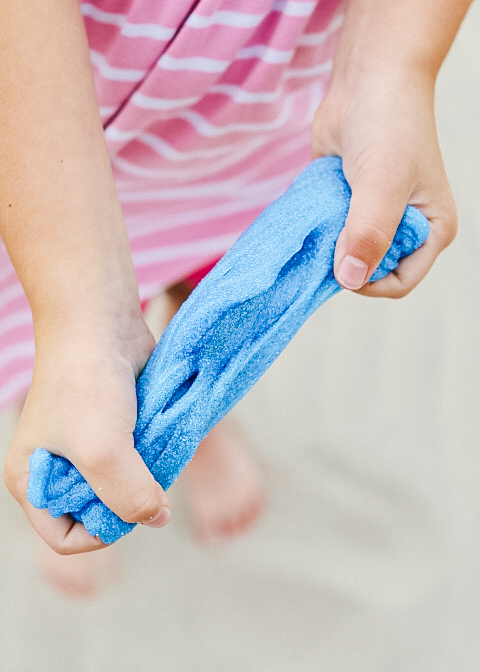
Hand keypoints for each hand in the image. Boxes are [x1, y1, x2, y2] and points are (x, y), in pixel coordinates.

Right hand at [3, 311, 170, 553]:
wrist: (100, 322)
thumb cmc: (88, 385)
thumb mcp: (103, 452)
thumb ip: (130, 497)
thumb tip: (157, 517)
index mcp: (33, 481)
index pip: (66, 537)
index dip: (101, 532)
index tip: (129, 503)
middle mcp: (58, 468)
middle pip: (101, 511)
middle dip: (128, 497)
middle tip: (141, 466)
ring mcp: (88, 446)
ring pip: (126, 483)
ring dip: (145, 472)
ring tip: (148, 442)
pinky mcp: (115, 427)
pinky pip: (138, 458)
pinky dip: (152, 453)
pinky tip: (157, 431)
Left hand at [312, 68, 456, 297]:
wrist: (369, 79)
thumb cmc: (389, 126)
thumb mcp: (383, 182)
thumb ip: (368, 232)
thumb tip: (350, 279)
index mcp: (431, 231)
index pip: (399, 282)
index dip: (368, 282)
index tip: (340, 262)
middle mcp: (405, 229)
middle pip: (368, 270)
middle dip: (344, 262)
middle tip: (325, 236)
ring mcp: (375, 218)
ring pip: (344, 254)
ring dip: (326, 245)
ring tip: (318, 220)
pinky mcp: (349, 205)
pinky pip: (329, 232)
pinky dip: (317, 228)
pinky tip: (310, 213)